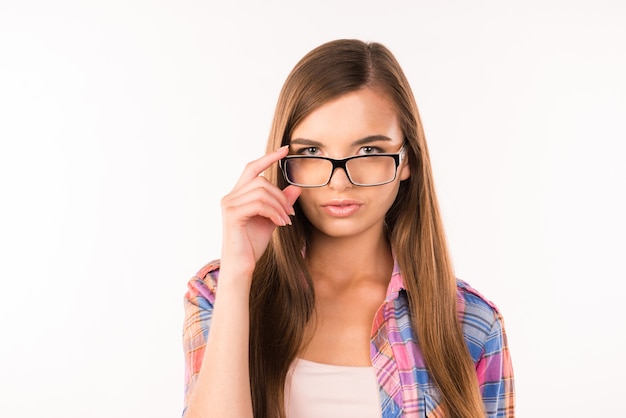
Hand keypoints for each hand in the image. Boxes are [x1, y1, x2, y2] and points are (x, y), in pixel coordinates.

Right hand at [220, 146, 300, 277]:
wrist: (242, 266)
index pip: (252, 169)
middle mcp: (230, 197)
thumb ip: (282, 203)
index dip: (268, 158)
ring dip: (279, 205)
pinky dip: (274, 212)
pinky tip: (279, 223)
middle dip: (280, 195)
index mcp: (238, 195)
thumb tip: (296, 187)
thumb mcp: (273, 219)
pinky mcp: (233, 214)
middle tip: (290, 213)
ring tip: (285, 220)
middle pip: (261, 181)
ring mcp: (229, 204)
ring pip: (261, 191)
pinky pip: (259, 204)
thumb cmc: (252, 244)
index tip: (285, 150)